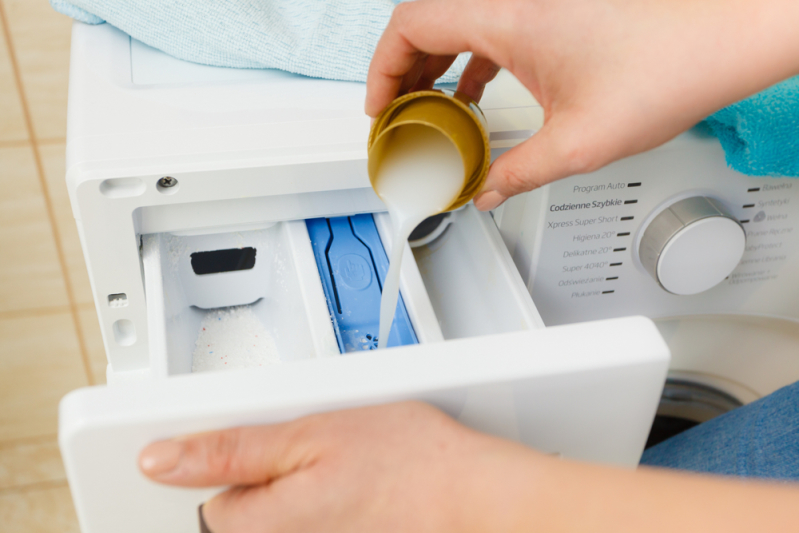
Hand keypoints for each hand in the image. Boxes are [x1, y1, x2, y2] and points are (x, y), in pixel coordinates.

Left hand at [138, 402, 543, 532]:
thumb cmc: (407, 462)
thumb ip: (231, 450)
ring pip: (283, 518)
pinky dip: (327, 500)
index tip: (259, 443)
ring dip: (301, 488)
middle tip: (314, 450)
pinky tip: (358, 484)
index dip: (231, 461)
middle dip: (270, 478)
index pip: (208, 501)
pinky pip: (313, 522)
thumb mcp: (309, 433)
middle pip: (245, 514)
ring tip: (344, 465)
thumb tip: (162, 460)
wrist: (471, 493)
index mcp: (259, 524)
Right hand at [365, 0, 798, 210]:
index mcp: (508, 18)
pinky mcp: (553, 12)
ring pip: (458, 23)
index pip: (412, 24)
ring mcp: (535, 3)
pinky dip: (470, 59)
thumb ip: (517, 173)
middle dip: (402, 70)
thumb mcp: (577, 142)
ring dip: (435, 64)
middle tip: (397, 112)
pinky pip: (491, 28)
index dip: (382, 67)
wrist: (723, 37)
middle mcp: (516, 1)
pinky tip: (474, 91)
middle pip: (429, 21)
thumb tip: (487, 192)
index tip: (380, 105)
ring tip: (427, 106)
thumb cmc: (668, 68)